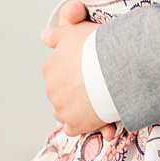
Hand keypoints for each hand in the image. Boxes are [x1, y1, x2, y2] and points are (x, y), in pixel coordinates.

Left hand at [39, 0, 115, 138]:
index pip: (56, 76)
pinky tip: (95, 117)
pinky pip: (73, 128)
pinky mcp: (74, 124)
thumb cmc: (97, 47)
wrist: (115, 66)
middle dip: (75, 93)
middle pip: (61, 94)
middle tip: (96, 87)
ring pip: (65, 112)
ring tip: (97, 103)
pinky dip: (82, 125)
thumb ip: (56, 36)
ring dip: (77, 110)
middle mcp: (51, 89)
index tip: (88, 74)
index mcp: (49, 68)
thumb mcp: (73, 32)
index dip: (73, 75)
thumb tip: (44, 37)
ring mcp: (61, 108)